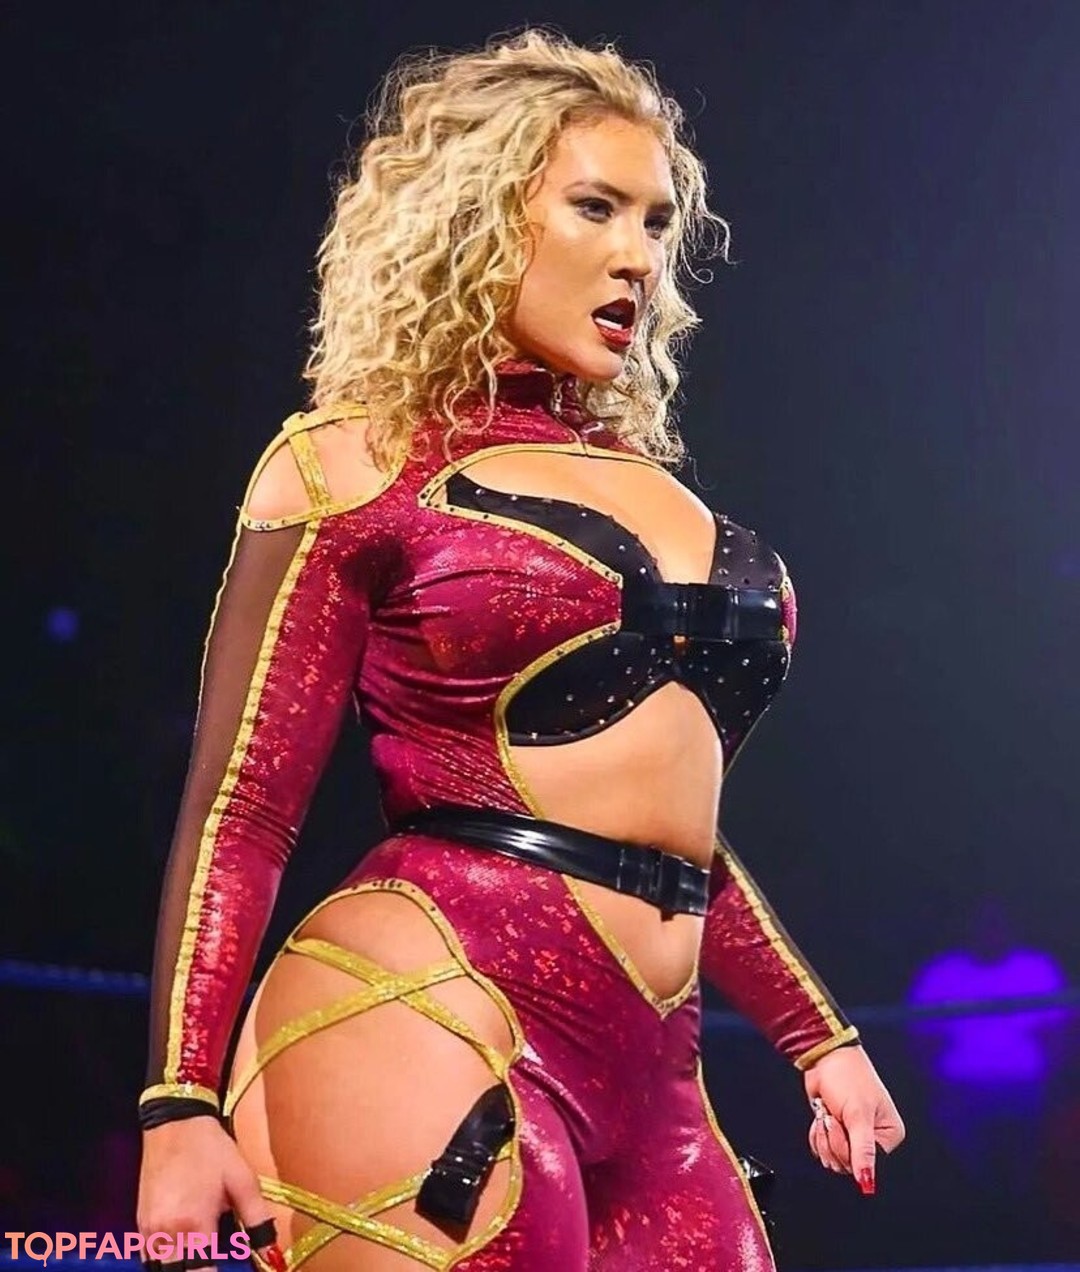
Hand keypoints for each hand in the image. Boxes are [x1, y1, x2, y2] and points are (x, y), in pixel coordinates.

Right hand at [137, 1116, 284, 1268]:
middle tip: (219, 1262)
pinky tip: (187, 1250)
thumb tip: (272, 1256)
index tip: (232, 1270)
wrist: (175, 1123)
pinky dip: (168, 1262)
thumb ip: (259, 1222)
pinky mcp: (140, 1226)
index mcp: (194, 1227)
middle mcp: (165, 1236)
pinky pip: (151, 1259)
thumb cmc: (212, 1150)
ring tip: (206, 1256)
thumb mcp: (243, 1181)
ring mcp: (148, 1232)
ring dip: (184, 1269)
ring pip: (161, 1271)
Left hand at [802, 1044, 904, 1194]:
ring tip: (827, 1114)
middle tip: (833, 1117)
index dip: (849, 1150)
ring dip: (823, 1138)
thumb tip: (867, 1182)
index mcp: (888, 1134)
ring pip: (833, 1159)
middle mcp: (873, 1138)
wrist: (824, 1057)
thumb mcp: (858, 1114)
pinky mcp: (835, 1131)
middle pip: (848, 1165)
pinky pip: (822, 1150)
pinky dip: (817, 1136)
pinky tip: (821, 1116)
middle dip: (833, 1141)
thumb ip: (862, 1151)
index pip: (868, 1165)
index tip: (843, 1127)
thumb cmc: (847, 1076)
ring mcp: (852, 1135)